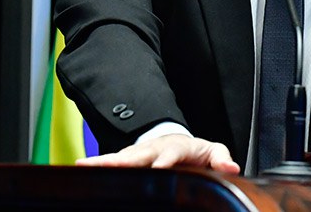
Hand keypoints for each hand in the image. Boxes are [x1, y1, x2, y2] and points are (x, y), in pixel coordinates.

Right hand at [75, 134, 240, 173]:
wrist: (179, 142)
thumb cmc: (196, 152)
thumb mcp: (213, 152)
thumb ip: (221, 159)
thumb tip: (232, 168)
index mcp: (177, 147)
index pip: (171, 154)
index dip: (165, 161)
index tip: (159, 168)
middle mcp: (154, 148)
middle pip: (138, 154)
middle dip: (124, 161)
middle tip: (109, 167)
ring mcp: (139, 154)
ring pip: (120, 158)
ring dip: (103, 162)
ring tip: (84, 166)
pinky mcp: (127, 161)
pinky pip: (111, 164)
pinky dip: (95, 166)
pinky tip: (78, 169)